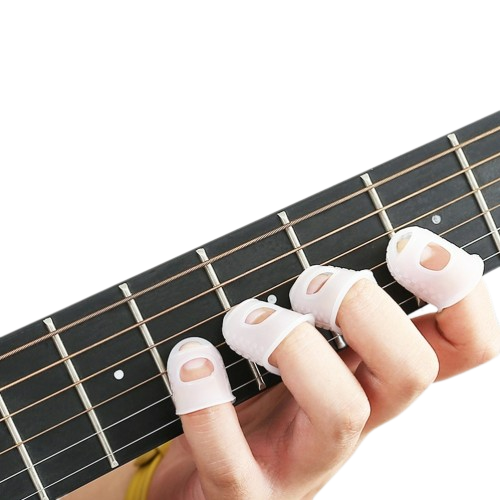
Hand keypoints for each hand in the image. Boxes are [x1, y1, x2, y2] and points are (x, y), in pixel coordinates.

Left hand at [148, 277, 499, 498]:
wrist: (197, 473)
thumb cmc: (248, 395)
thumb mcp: (289, 342)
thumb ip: (306, 300)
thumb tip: (309, 229)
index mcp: (368, 375)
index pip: (459, 344)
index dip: (458, 293)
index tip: (410, 247)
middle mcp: (349, 417)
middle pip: (411, 371)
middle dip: (362, 306)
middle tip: (307, 285)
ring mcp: (300, 462)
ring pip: (341, 413)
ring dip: (290, 345)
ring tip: (242, 320)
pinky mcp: (244, 495)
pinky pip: (236, 468)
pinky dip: (210, 405)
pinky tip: (191, 362)